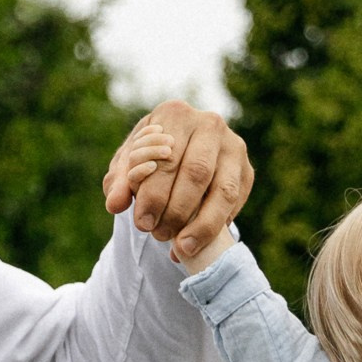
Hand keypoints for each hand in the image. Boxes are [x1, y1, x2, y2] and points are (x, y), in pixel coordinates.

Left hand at [102, 99, 252, 254]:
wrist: (183, 152)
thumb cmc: (151, 158)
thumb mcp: (129, 165)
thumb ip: (120, 182)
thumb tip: (115, 204)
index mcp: (176, 114)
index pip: (166, 157)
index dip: (154, 194)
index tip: (142, 223)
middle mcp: (209, 124)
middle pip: (196, 173)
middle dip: (176, 211)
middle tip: (159, 236)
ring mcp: (233, 147)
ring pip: (223, 190)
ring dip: (202, 224)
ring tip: (183, 248)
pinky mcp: (246, 171)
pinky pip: (235, 203)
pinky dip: (217, 226)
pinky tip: (198, 243)